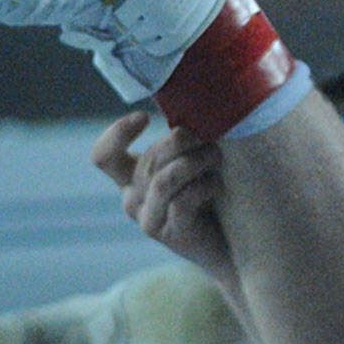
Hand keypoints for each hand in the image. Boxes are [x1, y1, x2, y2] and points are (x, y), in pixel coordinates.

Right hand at [90, 111, 236, 283]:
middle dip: (182, 140)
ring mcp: (149, 219)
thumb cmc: (218, 195)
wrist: (239, 247)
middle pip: (149, 158)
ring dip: (194, 161)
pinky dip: (204, 186)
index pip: (104, 156)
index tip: (144, 117)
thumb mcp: (195, 163)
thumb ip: (185, 140)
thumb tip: (198, 97)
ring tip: (216, 156)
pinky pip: (182, 201)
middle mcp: (133, 199)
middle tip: (212, 137)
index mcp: (132, 178)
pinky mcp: (170, 234)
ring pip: (164, 179)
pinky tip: (219, 184)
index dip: (116, 133)